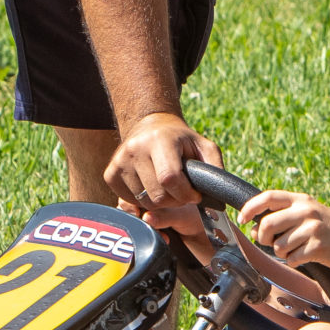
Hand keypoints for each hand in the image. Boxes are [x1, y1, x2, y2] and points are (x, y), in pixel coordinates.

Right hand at [106, 113, 222, 234]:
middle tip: (182, 193)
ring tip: (167, 189)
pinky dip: (144, 201)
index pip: (170, 179)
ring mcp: (119, 162)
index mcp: (159, 140)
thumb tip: (220, 197)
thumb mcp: (204, 146)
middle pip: (158, 196)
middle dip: (175, 201)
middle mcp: (135, 149)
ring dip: (160, 203)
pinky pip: (129, 201)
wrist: (150, 125)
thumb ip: (215, 168)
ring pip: (144, 202)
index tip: (194, 195)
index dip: (186, 194)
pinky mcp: (110, 174)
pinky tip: (151, 187)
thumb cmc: (181, 140)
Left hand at [241, 190, 329, 272]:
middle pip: (267, 223)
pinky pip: (292, 258)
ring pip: (278, 245)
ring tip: (295, 250)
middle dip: (262, 238)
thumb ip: (282, 219)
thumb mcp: (308, 216)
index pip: (269, 197)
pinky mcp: (318, 246)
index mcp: (302, 200)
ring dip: (282, 253)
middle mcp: (307, 210)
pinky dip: (294, 261)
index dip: (250, 207)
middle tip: (269, 242)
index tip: (242, 218)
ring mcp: (313, 228)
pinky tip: (305, 257)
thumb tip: (253, 229)